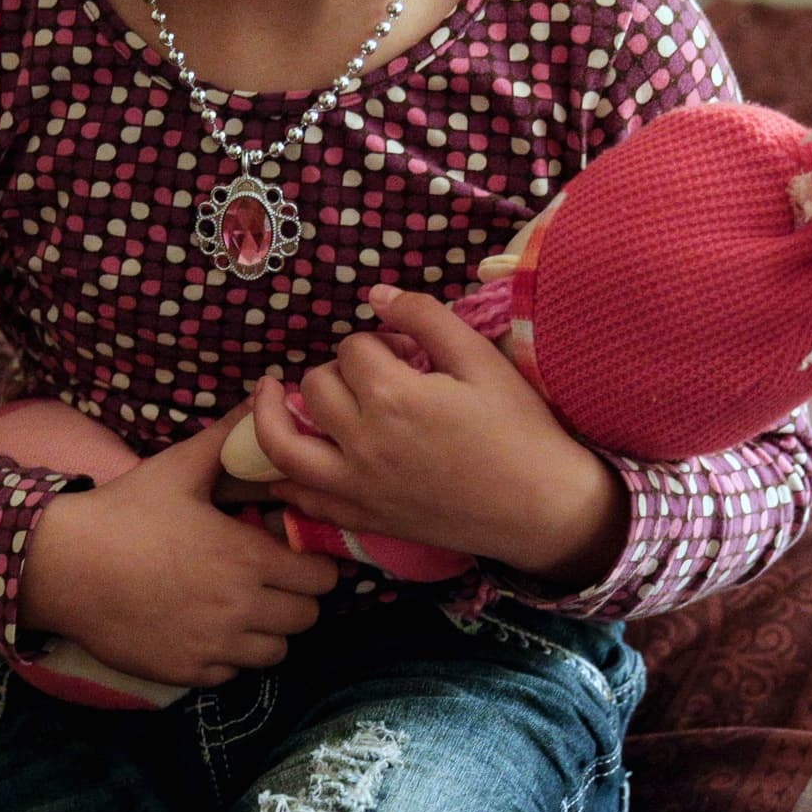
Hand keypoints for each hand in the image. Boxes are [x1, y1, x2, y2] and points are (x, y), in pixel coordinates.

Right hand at [19, 401, 342, 686]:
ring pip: (275, 652)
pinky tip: (204, 629)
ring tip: (240, 607)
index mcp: (247, 557)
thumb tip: (266, 392)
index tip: (293, 554)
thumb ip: (229, 436)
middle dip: (296, 598)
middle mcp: (240, 607)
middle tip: (270, 581)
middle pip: (307, 618)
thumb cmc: (124, 513)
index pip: (322, 578)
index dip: (314, 565)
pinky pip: (232, 673)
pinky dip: (227, 656)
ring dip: (266, 631)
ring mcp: (214, 644)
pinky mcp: (187, 671)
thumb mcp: (178, 468)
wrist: (63, 566)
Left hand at [248, 284, 630, 587]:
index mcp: (391, 395)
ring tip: (269, 397)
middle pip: (316, 387)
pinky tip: (282, 470)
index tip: (406, 352)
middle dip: (338, 370)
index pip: (353, 349)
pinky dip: (286, 484)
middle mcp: (361, 441)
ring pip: (283, 446)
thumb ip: (425, 318)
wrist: (542, 507)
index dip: (377, 341)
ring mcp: (356, 485)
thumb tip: (378, 293)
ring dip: (270, 417)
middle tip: (372, 376)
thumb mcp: (480, 359)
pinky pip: (305, 502)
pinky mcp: (363, 518)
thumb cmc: (519, 429)